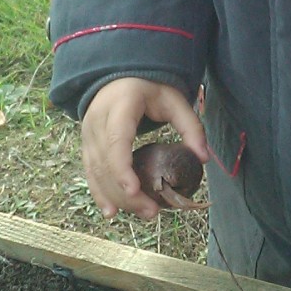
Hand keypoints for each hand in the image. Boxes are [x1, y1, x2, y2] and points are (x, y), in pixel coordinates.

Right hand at [81, 79, 209, 221]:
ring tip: (142, 214)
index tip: (134, 190)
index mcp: (120, 106)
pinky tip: (111, 212)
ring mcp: (88, 134)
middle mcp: (98, 121)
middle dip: (126, 192)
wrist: (121, 76)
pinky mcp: (87, 145)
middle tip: (152, 212)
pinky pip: (91, 172)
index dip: (122, 168)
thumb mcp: (174, 100)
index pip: (116, 140)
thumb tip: (203, 158)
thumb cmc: (150, 88)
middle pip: (106, 163)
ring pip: (96, 171)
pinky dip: (100, 193)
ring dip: (116, 197)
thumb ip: (191, 126)